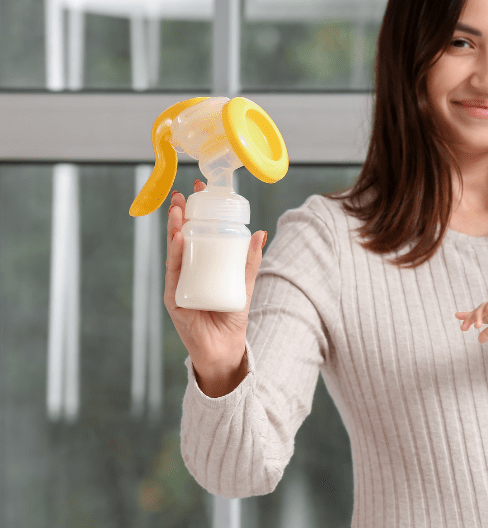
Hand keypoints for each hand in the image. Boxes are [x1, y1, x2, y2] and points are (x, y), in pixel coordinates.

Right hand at [165, 179, 267, 396]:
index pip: (196, 234)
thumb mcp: (244, 284)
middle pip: (180, 238)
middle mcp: (186, 273)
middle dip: (181, 214)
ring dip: (174, 228)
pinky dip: (175, 253)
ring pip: (174, 251)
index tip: (200, 190)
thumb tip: (261, 232)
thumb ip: (250, 261)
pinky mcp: (174, 298)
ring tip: (178, 209)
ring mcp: (178, 284)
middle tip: (183, 194)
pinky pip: (174, 272)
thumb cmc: (231, 318)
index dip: (196, 212)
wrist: (225, 351)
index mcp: (201, 267)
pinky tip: (178, 237)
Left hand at [456, 296, 487, 342]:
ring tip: (477, 326)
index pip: (473, 315)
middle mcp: (487, 309)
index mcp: (485, 316)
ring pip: (481, 308)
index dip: (465, 315)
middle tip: (464, 327)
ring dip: (478, 317)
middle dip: (469, 319)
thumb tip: (479, 340)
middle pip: (475, 312)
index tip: (457, 316)